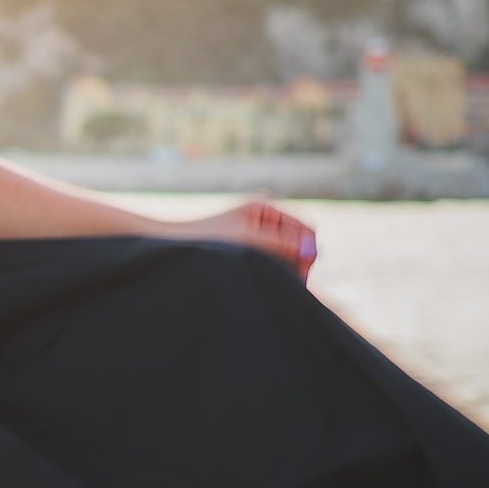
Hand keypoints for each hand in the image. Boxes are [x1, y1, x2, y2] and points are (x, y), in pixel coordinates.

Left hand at [180, 194, 318, 280]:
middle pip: (302, 246)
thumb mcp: (248, 241)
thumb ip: (282, 244)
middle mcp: (266, 219)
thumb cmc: (207, 240)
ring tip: (261, 278)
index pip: (308, 232)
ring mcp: (260, 235)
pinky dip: (272, 273)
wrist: (173, 245)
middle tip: (276, 280)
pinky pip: (276, 264)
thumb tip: (315, 250)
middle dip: (295, 263)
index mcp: (267, 207)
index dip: (306, 254)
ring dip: (282, 270)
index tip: (294, 272)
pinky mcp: (252, 251)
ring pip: (290, 258)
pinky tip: (258, 279)